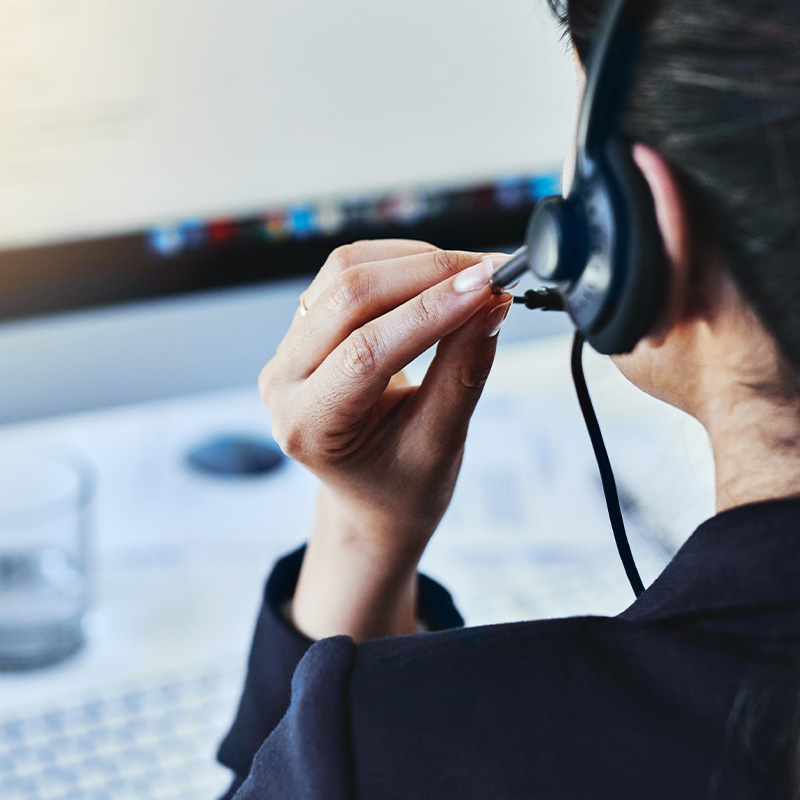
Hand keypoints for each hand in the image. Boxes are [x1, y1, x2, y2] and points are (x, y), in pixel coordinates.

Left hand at [259, 240, 510, 639]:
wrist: (372, 493)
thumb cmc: (401, 484)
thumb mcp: (440, 443)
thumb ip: (463, 372)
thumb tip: (490, 305)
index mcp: (309, 426)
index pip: (366, 352)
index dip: (431, 312)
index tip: (488, 288)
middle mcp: (285, 382)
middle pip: (348, 297)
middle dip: (428, 274)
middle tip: (491, 275)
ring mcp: (289, 350)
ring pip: (345, 271)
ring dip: (415, 261)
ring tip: (472, 276)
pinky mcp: (307, 326)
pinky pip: (347, 271)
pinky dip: (400, 262)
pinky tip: (439, 277)